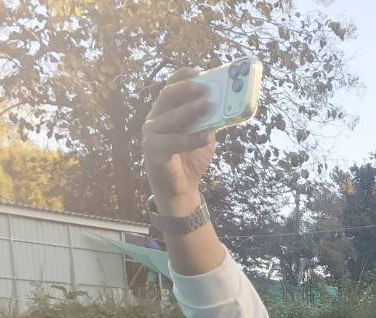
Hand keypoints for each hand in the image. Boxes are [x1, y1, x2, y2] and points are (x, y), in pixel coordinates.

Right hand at [142, 69, 217, 213]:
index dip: (182, 76)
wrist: (182, 188)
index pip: (170, 87)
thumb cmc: (191, 158)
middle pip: (167, 97)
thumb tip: (225, 103)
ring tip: (208, 106)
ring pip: (170, 118)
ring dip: (190, 111)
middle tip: (205, 88)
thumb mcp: (204, 134)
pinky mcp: (153, 151)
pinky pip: (172, 142)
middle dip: (186, 90)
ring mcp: (151, 135)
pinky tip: (204, 138)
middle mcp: (154, 119)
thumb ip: (209, 120)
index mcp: (165, 111)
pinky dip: (189, 139)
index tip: (198, 71)